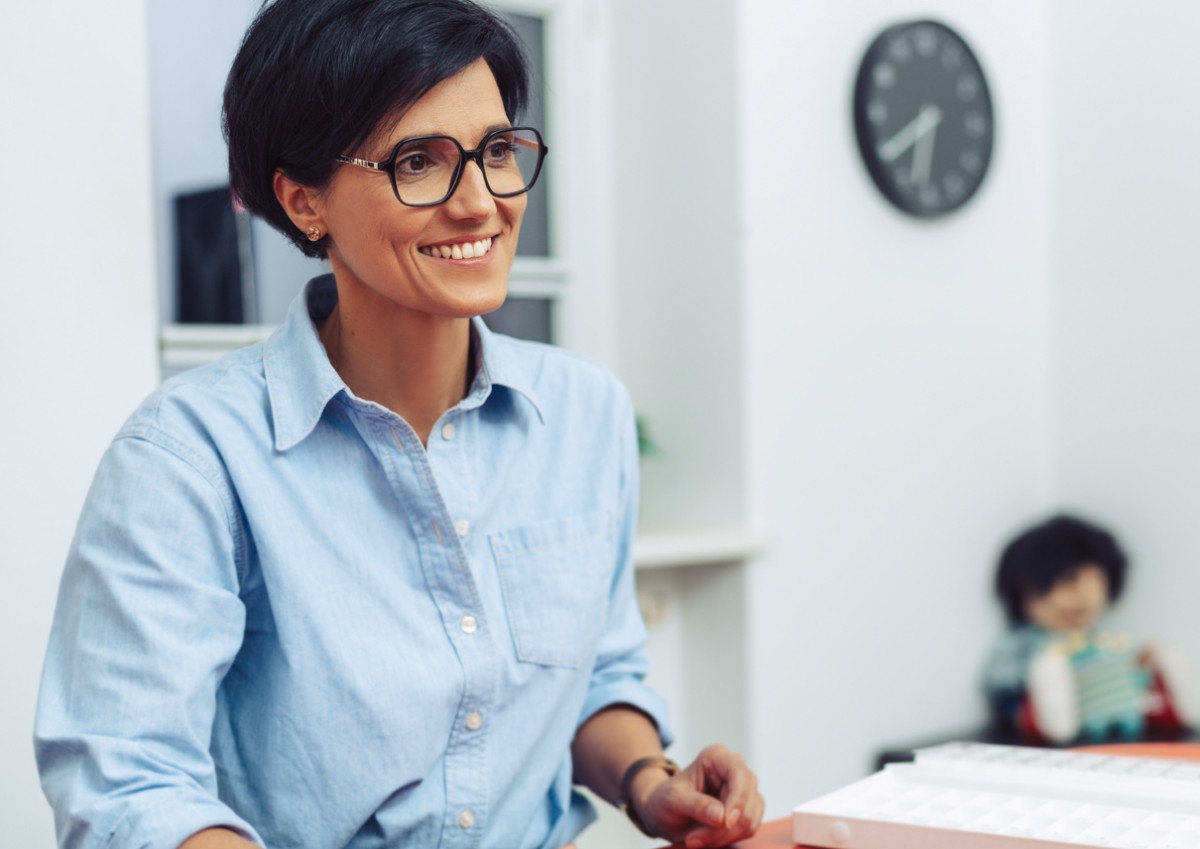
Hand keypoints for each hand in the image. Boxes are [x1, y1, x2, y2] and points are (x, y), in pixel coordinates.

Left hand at [632, 744, 762, 847]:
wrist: (664, 814)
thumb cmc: (665, 800)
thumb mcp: (672, 799)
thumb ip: (696, 805)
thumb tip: (721, 816)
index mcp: (717, 756)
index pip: (740, 775)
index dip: (738, 800)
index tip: (725, 823)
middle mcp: (736, 769)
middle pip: (747, 800)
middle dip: (724, 827)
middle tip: (694, 840)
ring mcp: (744, 790)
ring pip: (749, 819)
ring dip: (724, 837)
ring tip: (696, 840)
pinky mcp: (747, 810)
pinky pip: (748, 829)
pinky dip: (729, 840)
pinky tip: (707, 840)